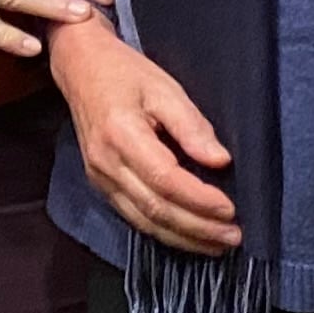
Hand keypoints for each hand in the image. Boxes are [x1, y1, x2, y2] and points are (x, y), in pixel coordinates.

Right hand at [46, 20, 237, 254]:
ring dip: (183, 238)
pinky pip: (133, 217)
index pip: (165, 179)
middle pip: (155, 208)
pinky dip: (163, 231)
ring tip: (217, 244)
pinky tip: (188, 235)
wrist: (80, 68)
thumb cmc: (125, 73)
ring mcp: (99, 178)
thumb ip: (191, 126)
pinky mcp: (100, 185)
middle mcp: (106, 163)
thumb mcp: (164, 87)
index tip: (230, 209)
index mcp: (122, 134)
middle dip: (197, 228)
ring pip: (143, 221)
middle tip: (233, 236)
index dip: (199, 199)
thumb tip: (220, 161)